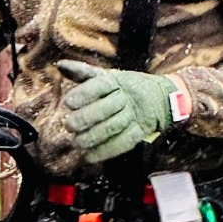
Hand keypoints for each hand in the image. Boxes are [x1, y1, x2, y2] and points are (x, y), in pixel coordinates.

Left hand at [57, 61, 175, 164]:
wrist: (162, 97)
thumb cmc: (125, 86)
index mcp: (116, 81)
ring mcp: (135, 115)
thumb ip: (83, 72)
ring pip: (114, 126)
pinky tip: (90, 156)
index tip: (68, 102)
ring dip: (94, 137)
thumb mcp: (107, 76)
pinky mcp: (141, 131)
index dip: (84, 93)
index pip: (100, 85)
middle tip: (68, 125)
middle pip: (106, 107)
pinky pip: (124, 142)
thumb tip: (60, 65)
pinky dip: (106, 151)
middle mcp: (126, 97)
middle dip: (86, 118)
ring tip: (77, 143)